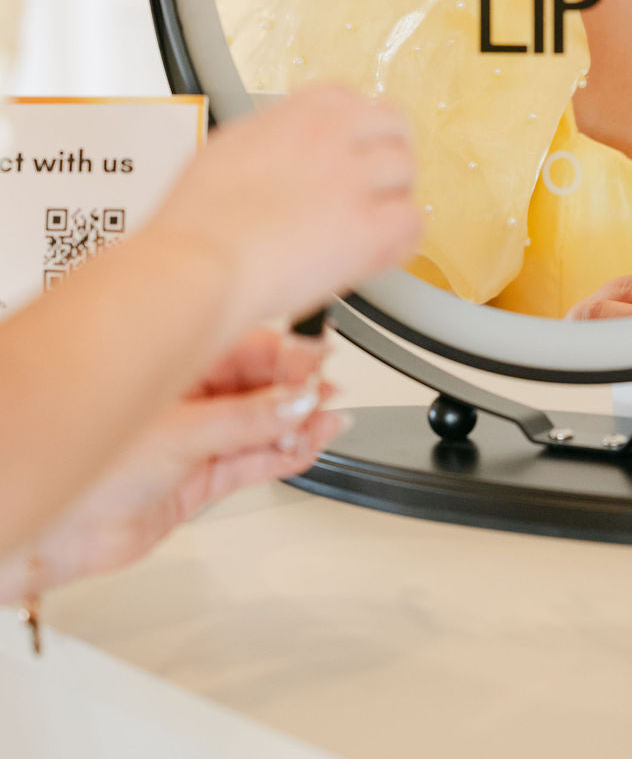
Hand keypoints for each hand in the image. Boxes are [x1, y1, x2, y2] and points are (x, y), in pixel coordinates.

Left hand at [2, 327, 342, 594]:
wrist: (53, 532)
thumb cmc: (86, 465)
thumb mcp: (180, 433)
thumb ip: (245, 421)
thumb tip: (296, 400)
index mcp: (172, 362)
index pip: (244, 348)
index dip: (286, 355)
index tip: (320, 361)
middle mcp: (184, 397)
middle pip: (256, 386)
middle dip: (296, 390)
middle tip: (329, 393)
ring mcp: (193, 439)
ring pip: (258, 425)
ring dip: (295, 424)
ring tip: (328, 421)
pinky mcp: (196, 480)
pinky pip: (250, 461)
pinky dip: (281, 455)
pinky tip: (307, 445)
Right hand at [147, 85, 420, 327]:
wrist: (198, 262)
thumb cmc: (199, 219)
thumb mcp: (230, 146)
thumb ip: (271, 137)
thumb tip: (283, 148)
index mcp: (300, 110)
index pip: (353, 98)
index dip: (356, 128)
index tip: (351, 146)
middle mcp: (334, 135)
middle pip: (393, 126)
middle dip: (386, 152)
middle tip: (373, 182)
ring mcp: (354, 179)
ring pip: (406, 171)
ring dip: (392, 195)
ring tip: (370, 221)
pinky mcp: (368, 228)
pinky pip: (411, 222)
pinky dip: (399, 238)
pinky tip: (375, 251)